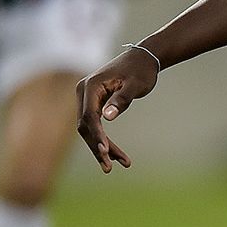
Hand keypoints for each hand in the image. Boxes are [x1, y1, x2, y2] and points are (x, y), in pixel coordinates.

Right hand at [76, 47, 160, 171]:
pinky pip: (95, 124)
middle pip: (86, 126)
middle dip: (98, 147)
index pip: (89, 117)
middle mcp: (83, 92)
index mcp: (91, 86)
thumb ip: (121, 100)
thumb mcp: (136, 85)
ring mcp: (86, 98)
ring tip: (122, 163)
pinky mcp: (93, 103)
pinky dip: (105, 139)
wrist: (143, 59)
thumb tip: (106, 117)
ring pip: (90, 128)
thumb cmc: (141, 70)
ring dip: (103, 147)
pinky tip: (117, 155)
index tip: (105, 152)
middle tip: (110, 168)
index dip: (96, 136)